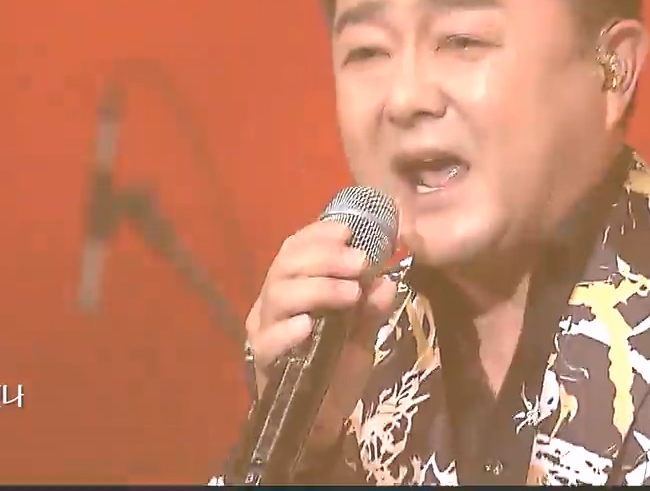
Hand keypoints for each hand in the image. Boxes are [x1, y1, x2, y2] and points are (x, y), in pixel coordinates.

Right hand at [245, 220, 399, 450]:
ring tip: (351, 293)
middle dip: (325, 257)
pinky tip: (310, 326)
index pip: (295, 248)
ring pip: (279, 295)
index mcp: (293, 286)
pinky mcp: (263, 362)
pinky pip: (269, 340)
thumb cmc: (338, 366)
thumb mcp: (363, 333)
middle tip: (360, 262)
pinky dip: (289, 330)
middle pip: (286, 265)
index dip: (319, 234)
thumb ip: (371, 307)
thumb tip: (386, 282)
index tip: (350, 230)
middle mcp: (272, 303)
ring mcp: (265, 331)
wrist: (324, 418)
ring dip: (318, 288)